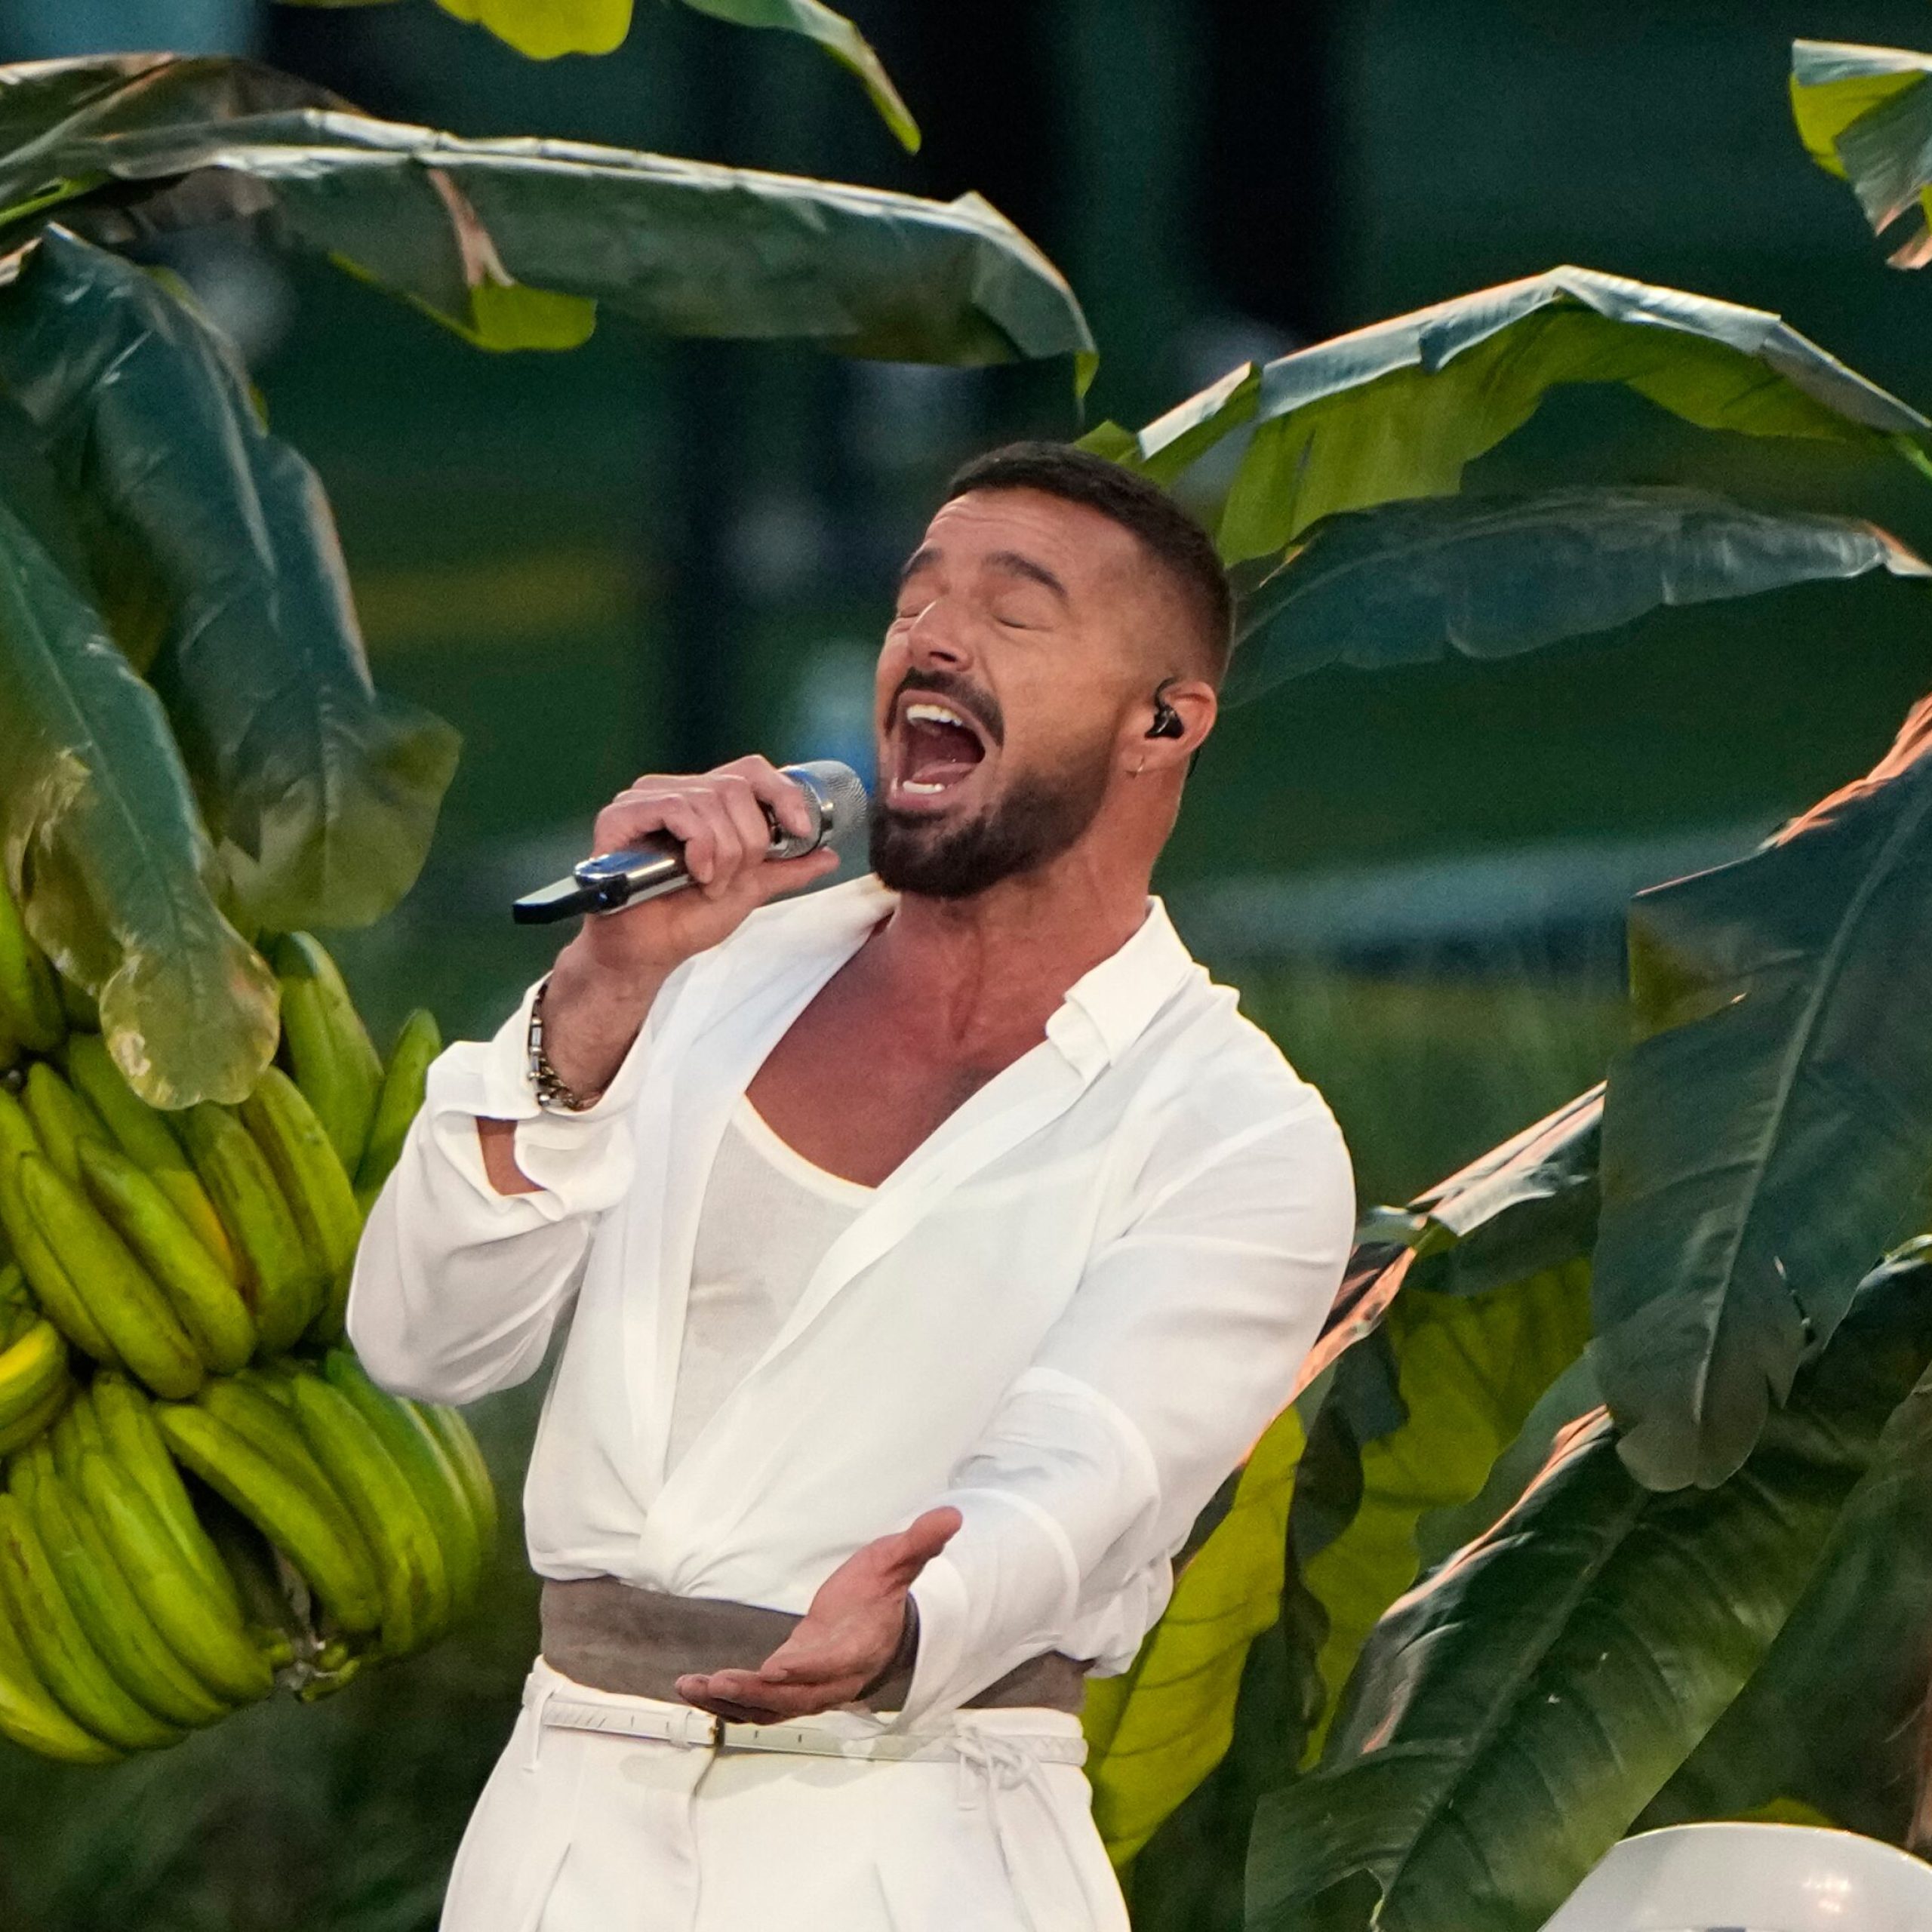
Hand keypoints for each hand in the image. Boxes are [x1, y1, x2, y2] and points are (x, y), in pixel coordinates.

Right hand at [543, 756, 838, 1092]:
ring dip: (723, 852)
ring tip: (711, 884)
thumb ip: (785, 869)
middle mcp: (674, 792)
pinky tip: (696, 873)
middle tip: (735, 877)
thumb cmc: (687, 920)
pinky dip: (698, 844)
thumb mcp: (750, 891)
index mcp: (704, 802)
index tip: (801, 829)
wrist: (646, 954)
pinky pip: (676, 808)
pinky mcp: (620, 815)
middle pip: (736, 786)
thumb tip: (828, 855)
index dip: (782, 793)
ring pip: (710, 799)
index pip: (751, 770)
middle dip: (749, 840)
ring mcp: (644, 800)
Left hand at [676, 1507, 961, 1722]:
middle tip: (717, 1683)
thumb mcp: (899, 1560)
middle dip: (754, 1694)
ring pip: (769, 1707)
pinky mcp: (787, 1687)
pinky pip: (756, 1704)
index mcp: (859, 1647)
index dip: (805, 1669)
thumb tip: (952, 1516)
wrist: (878, 1626)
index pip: (833, 1664)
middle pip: (793, 1696)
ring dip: (730, 1703)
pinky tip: (694, 1689)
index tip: (775, 1668)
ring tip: (693, 1688)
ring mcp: (807, 1688)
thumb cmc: (881, 1592)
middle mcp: (832, 1678)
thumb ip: (919, 1542)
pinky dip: (726, 1703)